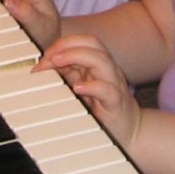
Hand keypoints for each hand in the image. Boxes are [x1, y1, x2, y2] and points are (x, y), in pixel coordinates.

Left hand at [39, 34, 140, 151]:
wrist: (131, 131)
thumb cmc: (104, 107)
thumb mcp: (82, 86)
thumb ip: (66, 73)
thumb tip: (42, 64)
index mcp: (99, 65)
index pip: (84, 41)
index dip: (64, 43)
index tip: (45, 55)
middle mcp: (108, 70)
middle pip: (93, 44)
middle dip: (68, 45)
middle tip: (49, 56)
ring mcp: (114, 85)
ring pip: (102, 60)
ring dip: (77, 56)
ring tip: (57, 63)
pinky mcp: (116, 104)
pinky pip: (108, 90)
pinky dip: (92, 86)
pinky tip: (77, 87)